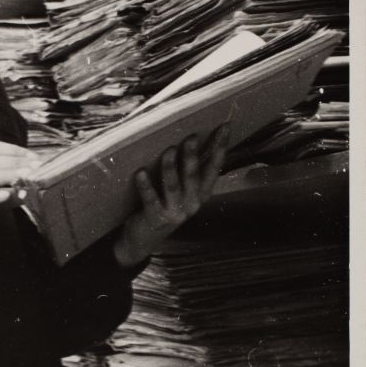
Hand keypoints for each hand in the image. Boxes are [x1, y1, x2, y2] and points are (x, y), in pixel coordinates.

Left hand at [113, 125, 229, 268]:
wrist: (144, 239)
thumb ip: (187, 171)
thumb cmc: (163, 207)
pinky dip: (145, 185)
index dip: (220, 148)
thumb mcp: (181, 192)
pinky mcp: (156, 218)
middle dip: (193, 155)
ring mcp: (175, 212)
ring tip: (168, 150)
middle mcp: (192, 204)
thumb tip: (192, 139)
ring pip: (173, 186)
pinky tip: (140, 172)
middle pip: (194, 176)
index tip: (225, 128)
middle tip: (191, 136)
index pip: (214, 168)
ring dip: (170, 167)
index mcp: (201, 194)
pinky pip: (151, 199)